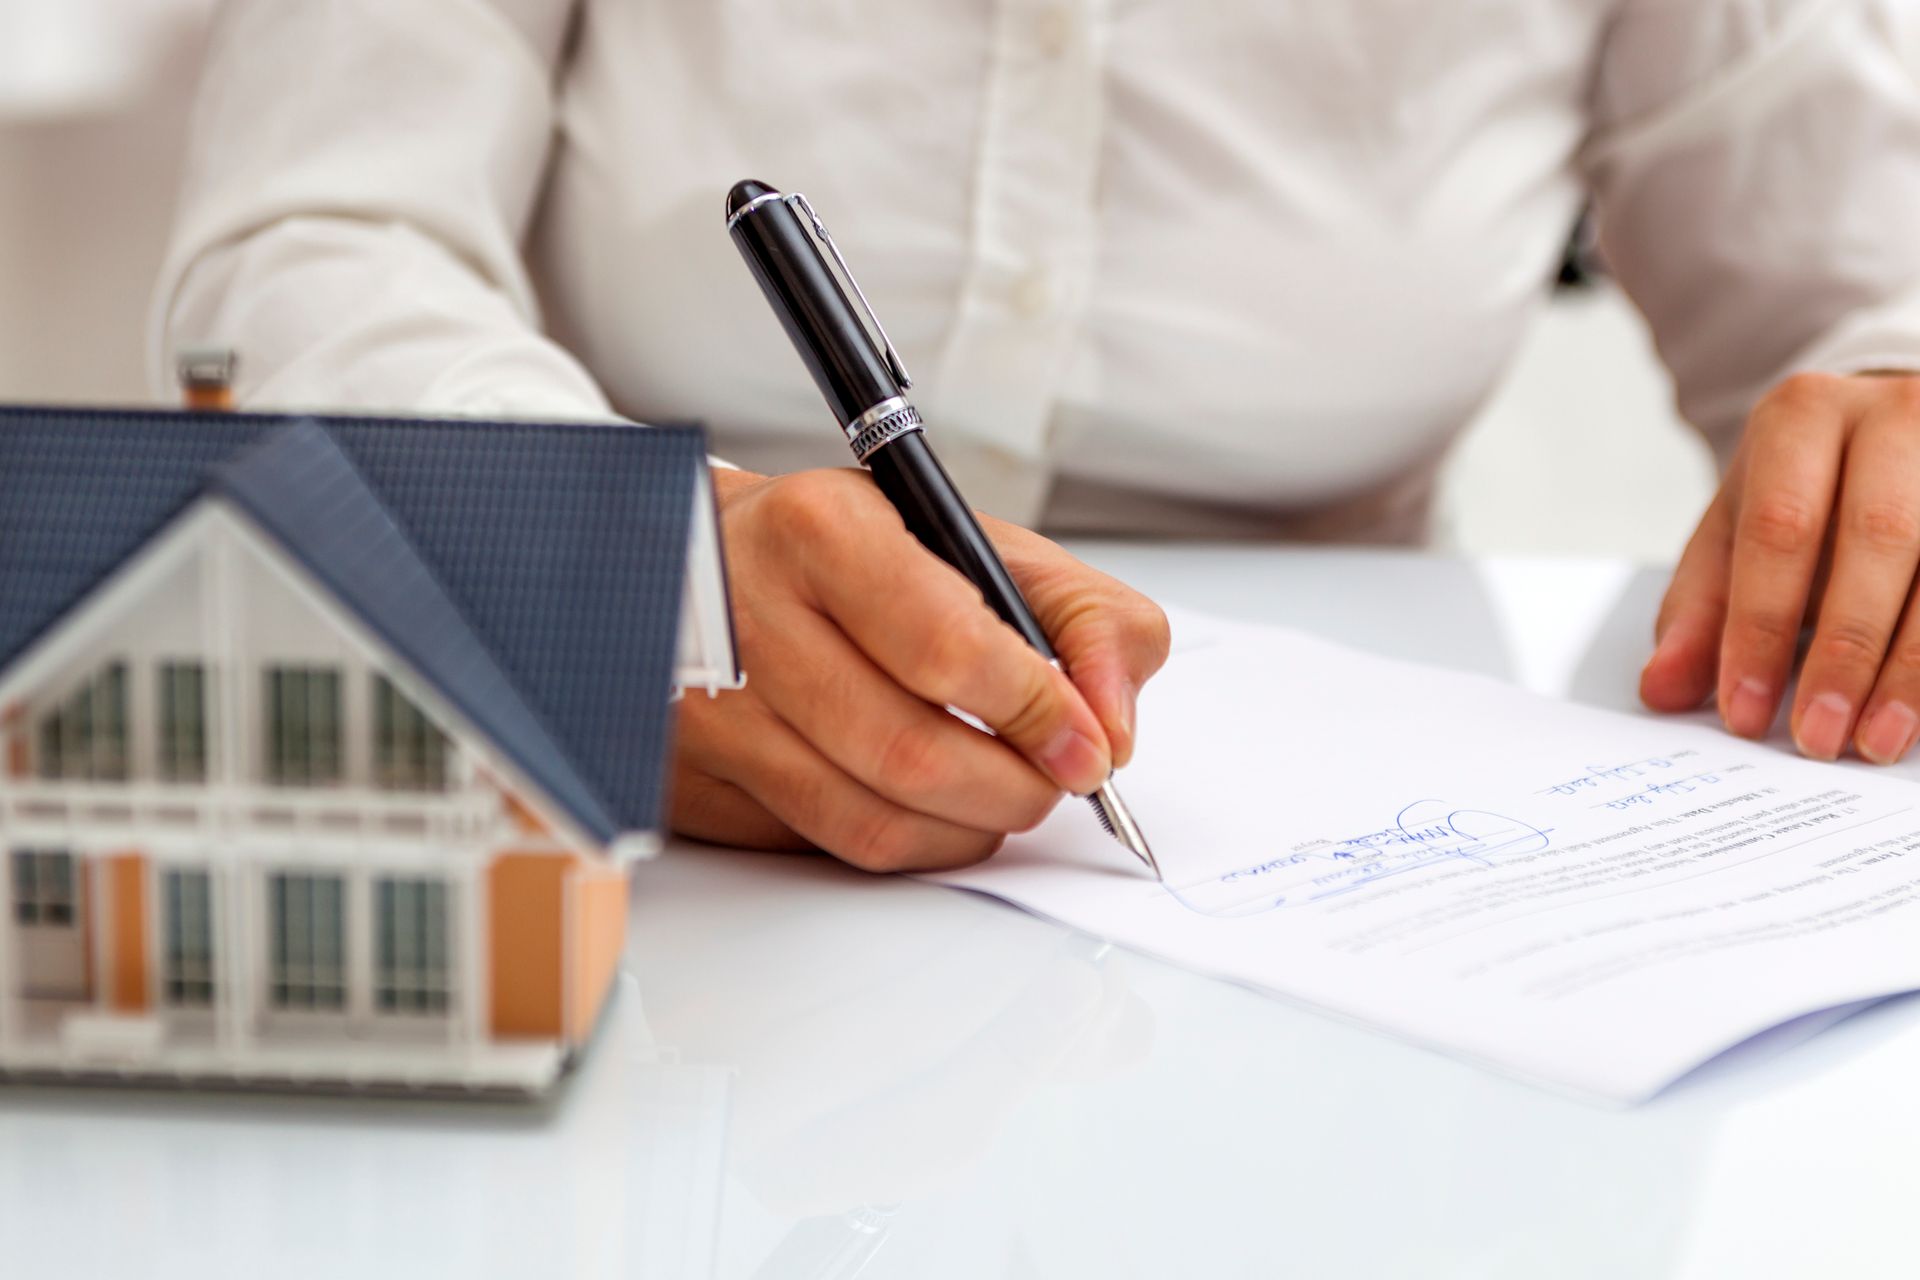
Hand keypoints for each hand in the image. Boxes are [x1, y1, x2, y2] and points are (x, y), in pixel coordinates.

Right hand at [670, 467, 1171, 870]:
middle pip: (911, 755)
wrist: (705, 564)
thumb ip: (1079, 614)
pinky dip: (908, 843)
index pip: (948, 649)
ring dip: (969, 829)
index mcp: (821, 533)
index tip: (1087, 744)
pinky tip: (929, 805)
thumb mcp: (972, 539)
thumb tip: (1112, 725)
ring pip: (871, 822)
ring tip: (1001, 793)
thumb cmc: (849, 552)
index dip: (1036, 713)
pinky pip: (829, 847)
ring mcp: (712, 712)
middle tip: (1054, 780)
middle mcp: (750, 619)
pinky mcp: (697, 783)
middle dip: (1016, 788)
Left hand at [1642, 371, 1919, 762]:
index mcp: (1803, 415)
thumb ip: (1700, 610)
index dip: (1761, 627)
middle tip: (1817, 735)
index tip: (1746, 711)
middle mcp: (1895, 416)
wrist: (1886, 433)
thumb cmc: (1804, 492)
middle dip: (1846, 651)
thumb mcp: (1736, 533)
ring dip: (1910, 668)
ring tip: (1875, 739)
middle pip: (1879, 537)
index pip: (1779, 527)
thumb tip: (1663, 688)